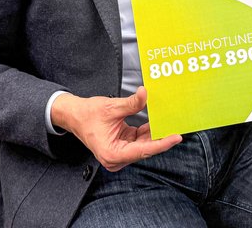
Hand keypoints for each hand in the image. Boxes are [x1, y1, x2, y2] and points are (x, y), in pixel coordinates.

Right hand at [51, 86, 181, 171]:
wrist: (75, 115)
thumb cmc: (87, 115)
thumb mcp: (111, 108)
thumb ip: (131, 104)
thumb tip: (145, 94)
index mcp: (112, 154)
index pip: (143, 150)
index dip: (161, 143)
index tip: (175, 137)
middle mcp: (116, 158)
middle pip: (145, 149)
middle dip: (160, 137)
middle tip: (176, 126)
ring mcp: (120, 153)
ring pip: (144, 145)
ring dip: (154, 133)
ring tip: (168, 122)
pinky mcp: (122, 147)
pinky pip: (139, 140)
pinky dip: (147, 131)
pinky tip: (157, 122)